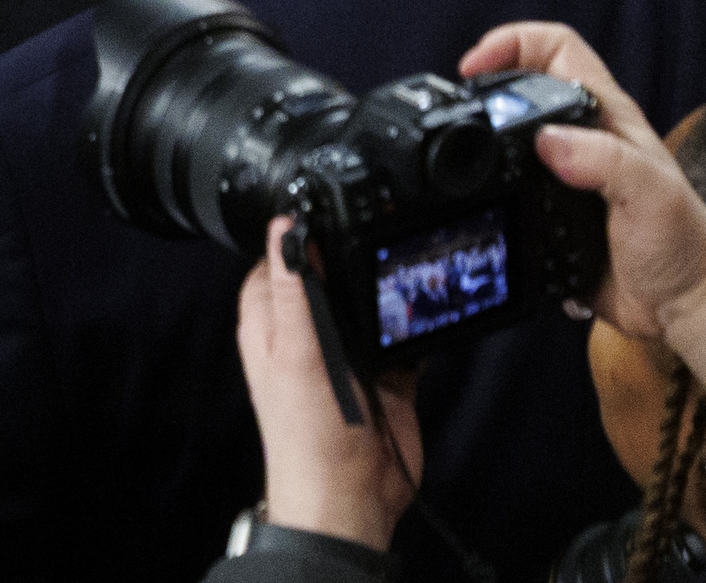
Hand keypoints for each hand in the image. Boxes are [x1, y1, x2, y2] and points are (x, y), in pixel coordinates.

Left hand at [238, 216, 418, 548]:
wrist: (353, 496)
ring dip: (390, 297)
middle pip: (333, 281)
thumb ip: (294, 289)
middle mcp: (307, 335)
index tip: (330, 208)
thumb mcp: (298, 350)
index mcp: (272, 323)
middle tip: (384, 233)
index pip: (281, 261)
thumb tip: (283, 229)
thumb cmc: (310, 430)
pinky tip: (433, 314)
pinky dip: (419, 331)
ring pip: (371, 308)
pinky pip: (405, 342)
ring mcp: (348, 356)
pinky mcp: (385, 378)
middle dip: (355, 263)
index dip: (302, 236)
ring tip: (412, 269)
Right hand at [463, 20, 705, 415]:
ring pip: (507, 137)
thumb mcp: (651, 194)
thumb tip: (546, 142)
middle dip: (484, 86)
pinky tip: (476, 201)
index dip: (511, 43)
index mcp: (606, 117)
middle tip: (458, 110)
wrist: (684, 308)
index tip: (474, 68)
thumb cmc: (684, 246)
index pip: (556, 49)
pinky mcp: (547, 212)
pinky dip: (484, 189)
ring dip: (479, 140)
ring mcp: (563, 174)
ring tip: (458, 153)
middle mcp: (582, 137)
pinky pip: (505, 188)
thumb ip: (604, 161)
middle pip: (521, 86)